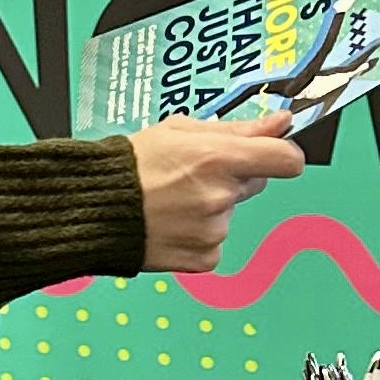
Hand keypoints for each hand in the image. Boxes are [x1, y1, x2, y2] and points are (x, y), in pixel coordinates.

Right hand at [130, 114, 305, 271]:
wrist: (93, 210)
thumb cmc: (131, 166)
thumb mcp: (181, 130)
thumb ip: (239, 128)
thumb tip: (280, 122)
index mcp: (217, 159)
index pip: (286, 160)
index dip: (282, 153)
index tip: (272, 151)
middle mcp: (220, 197)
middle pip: (255, 183)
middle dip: (233, 176)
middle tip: (193, 173)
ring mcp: (214, 231)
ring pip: (230, 212)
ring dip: (211, 206)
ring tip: (172, 200)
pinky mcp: (205, 258)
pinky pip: (216, 241)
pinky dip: (198, 233)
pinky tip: (171, 223)